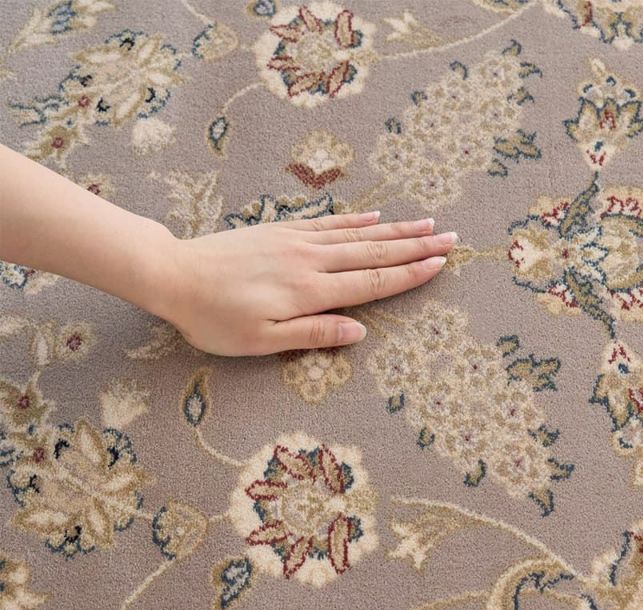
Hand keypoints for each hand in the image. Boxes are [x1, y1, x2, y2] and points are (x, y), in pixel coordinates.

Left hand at [158, 211, 456, 356]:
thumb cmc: (214, 318)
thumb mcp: (261, 341)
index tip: (439, 264)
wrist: (173, 274)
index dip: (408, 275)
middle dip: (415, 246)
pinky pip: (329, 223)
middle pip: (374, 253)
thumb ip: (313, 334)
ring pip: (358, 234)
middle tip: (449, 236)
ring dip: (395, 229)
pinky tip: (376, 216)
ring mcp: (298, 241)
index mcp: (309, 292)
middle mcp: (311, 261)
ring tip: (426, 223)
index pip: (371, 283)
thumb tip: (358, 334)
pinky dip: (356, 219)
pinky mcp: (282, 231)